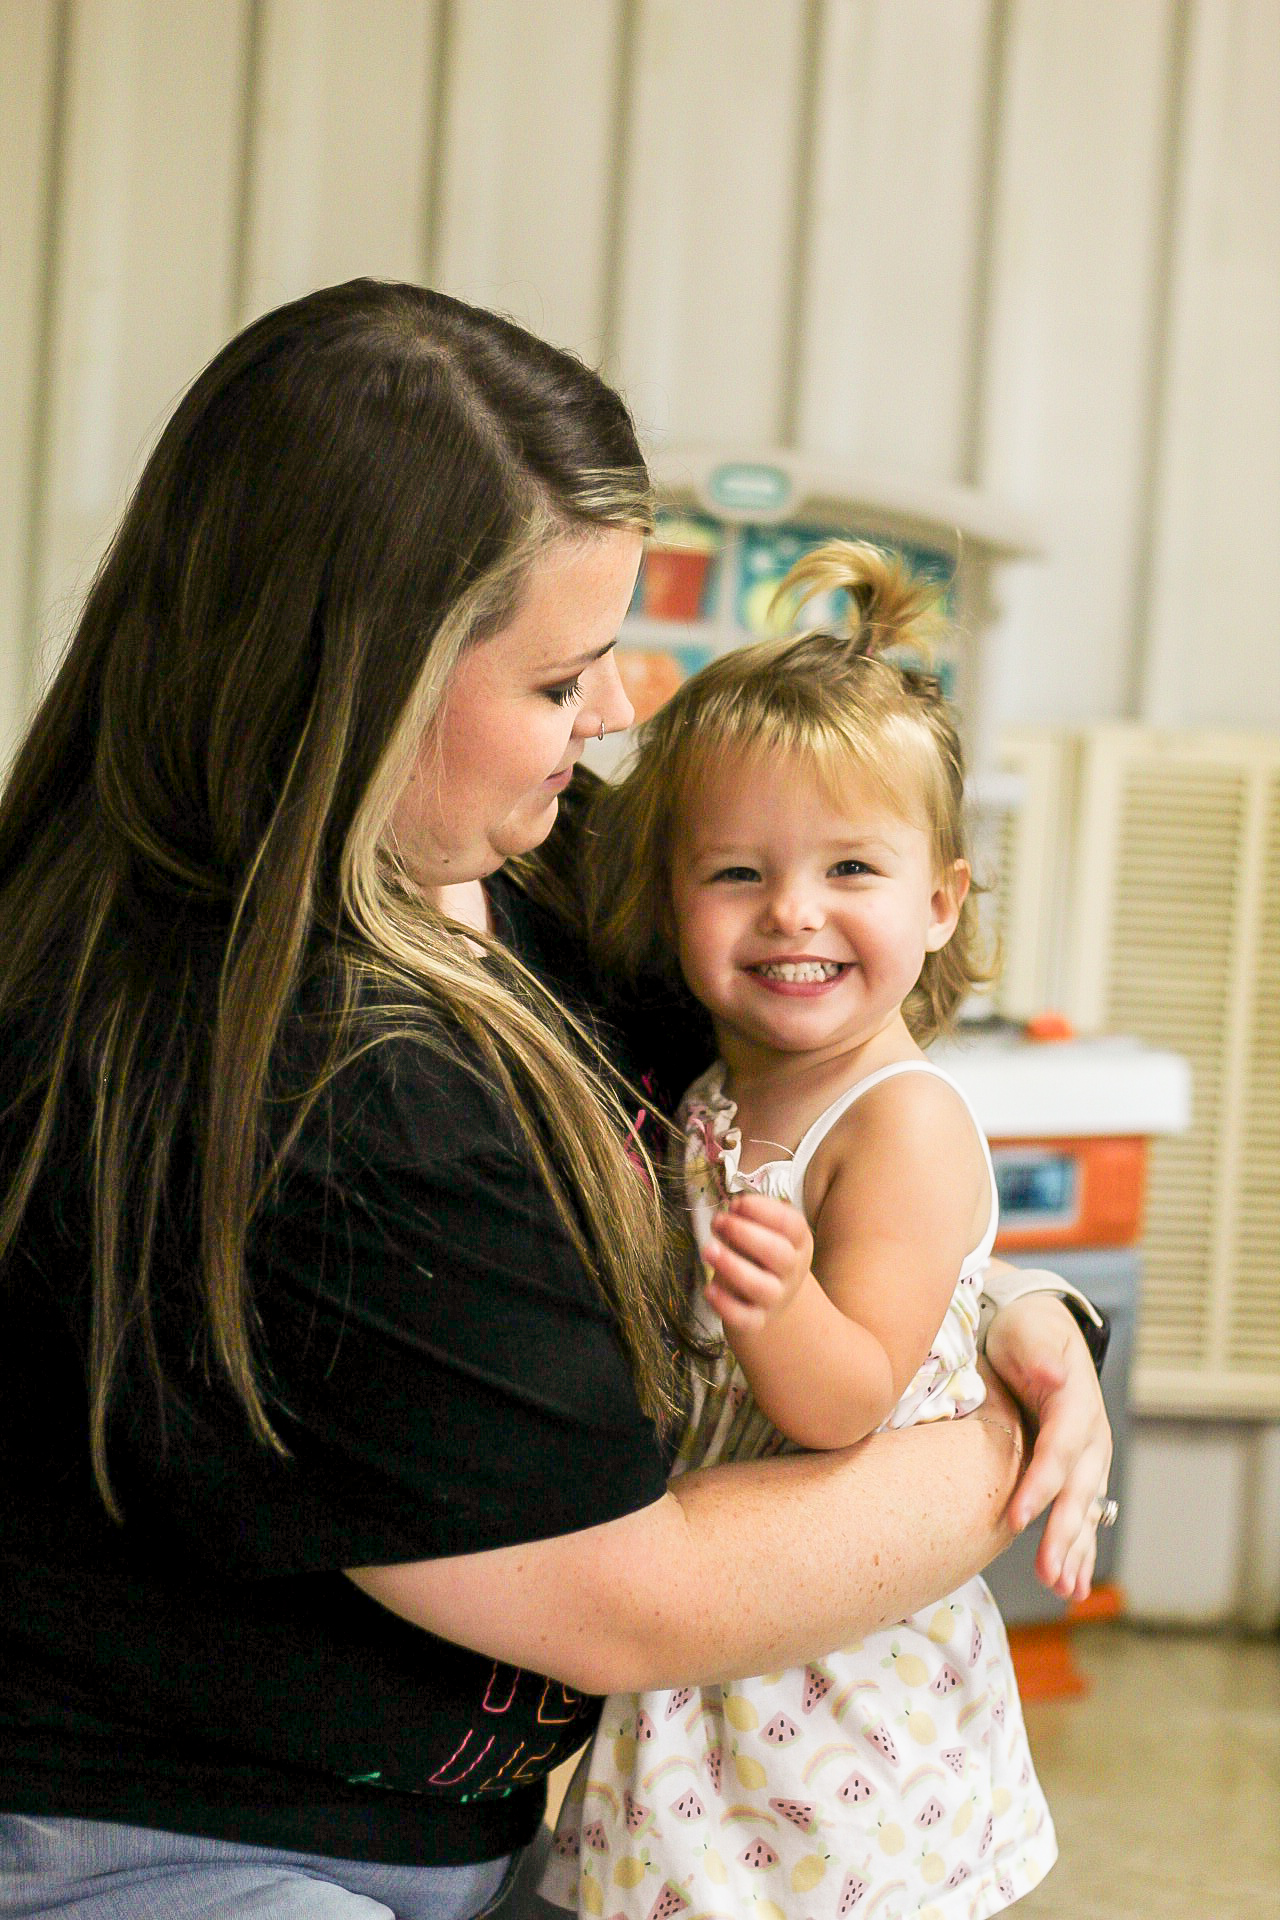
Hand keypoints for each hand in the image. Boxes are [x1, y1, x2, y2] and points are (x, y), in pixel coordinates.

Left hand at [702, 1190, 814, 1334]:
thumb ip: (748, 1218)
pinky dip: (725, 1305)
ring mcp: (776, 1298)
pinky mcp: (756, 1321)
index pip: (791, 1224)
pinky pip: (745, 1318)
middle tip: (718, 1221)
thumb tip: (732, 1208)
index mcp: (798, 1242)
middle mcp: (791, 1270)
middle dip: (744, 1233)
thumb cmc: (760, 1255)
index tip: (735, 1203)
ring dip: (732, 1266)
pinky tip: (708, 1288)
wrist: (769, 1300)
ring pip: (761, 1287)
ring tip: (708, 1249)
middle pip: (778, 1253)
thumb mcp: (763, 1232)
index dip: (762, 1210)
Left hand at [984, 1292, 1112, 1602]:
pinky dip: (1080, 1550)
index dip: (1039, 1486)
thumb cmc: (1027, 1332)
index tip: (1015, 1518)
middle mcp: (1090, 1437)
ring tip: (1065, 1591)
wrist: (1041, 1327)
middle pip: (1077, 1492)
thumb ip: (1041, 1354)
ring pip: (1085, 1511)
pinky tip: (1073, 1586)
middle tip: (1049, 1576)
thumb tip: (1053, 1373)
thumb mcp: (1030, 1332)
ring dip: (1075, 1552)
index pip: (1057, 1452)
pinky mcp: (1079, 1470)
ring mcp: (1089, 1457)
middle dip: (1064, 1535)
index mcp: (1076, 1405)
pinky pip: (1082, 1514)